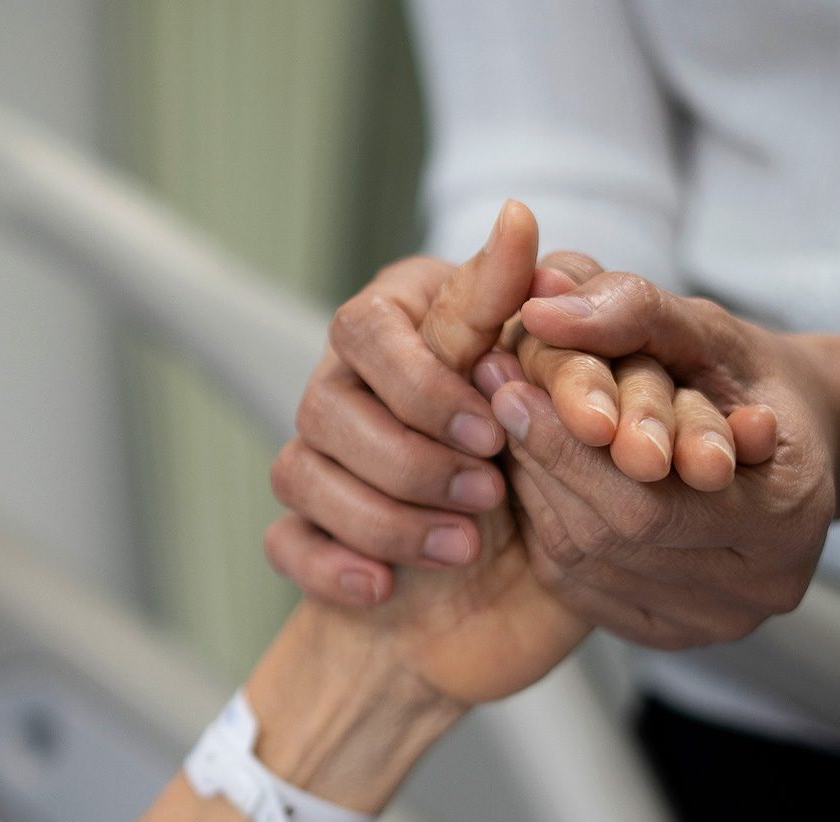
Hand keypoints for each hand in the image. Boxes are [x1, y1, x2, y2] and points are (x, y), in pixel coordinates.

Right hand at [270, 208, 767, 607]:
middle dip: (410, 459)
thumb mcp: (555, 393)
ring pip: (300, 472)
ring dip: (382, 517)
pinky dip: (331, 565)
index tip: (493, 434)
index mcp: (401, 330)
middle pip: (325, 403)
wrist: (531, 588)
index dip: (425, 386)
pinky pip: (284, 541)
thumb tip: (518, 216)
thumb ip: (528, 315)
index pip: (370, 329)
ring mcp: (322, 460)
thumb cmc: (551, 467)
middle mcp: (350, 385)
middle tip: (488, 495)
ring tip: (463, 547)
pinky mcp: (311, 533)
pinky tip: (384, 587)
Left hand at [490, 271, 839, 648]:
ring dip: (534, 490)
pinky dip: (545, 526)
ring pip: (586, 563)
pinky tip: (530, 475)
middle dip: (544, 460)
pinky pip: (580, 588)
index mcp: (790, 517)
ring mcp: (716, 622)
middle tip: (491, 392)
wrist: (789, 442)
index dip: (566, 440)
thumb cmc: (748, 377)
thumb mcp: (705, 327)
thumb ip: (633, 311)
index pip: (646, 495)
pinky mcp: (672, 633)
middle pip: (614, 535)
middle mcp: (760, 588)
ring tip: (503, 425)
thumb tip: (542, 306)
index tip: (509, 377)